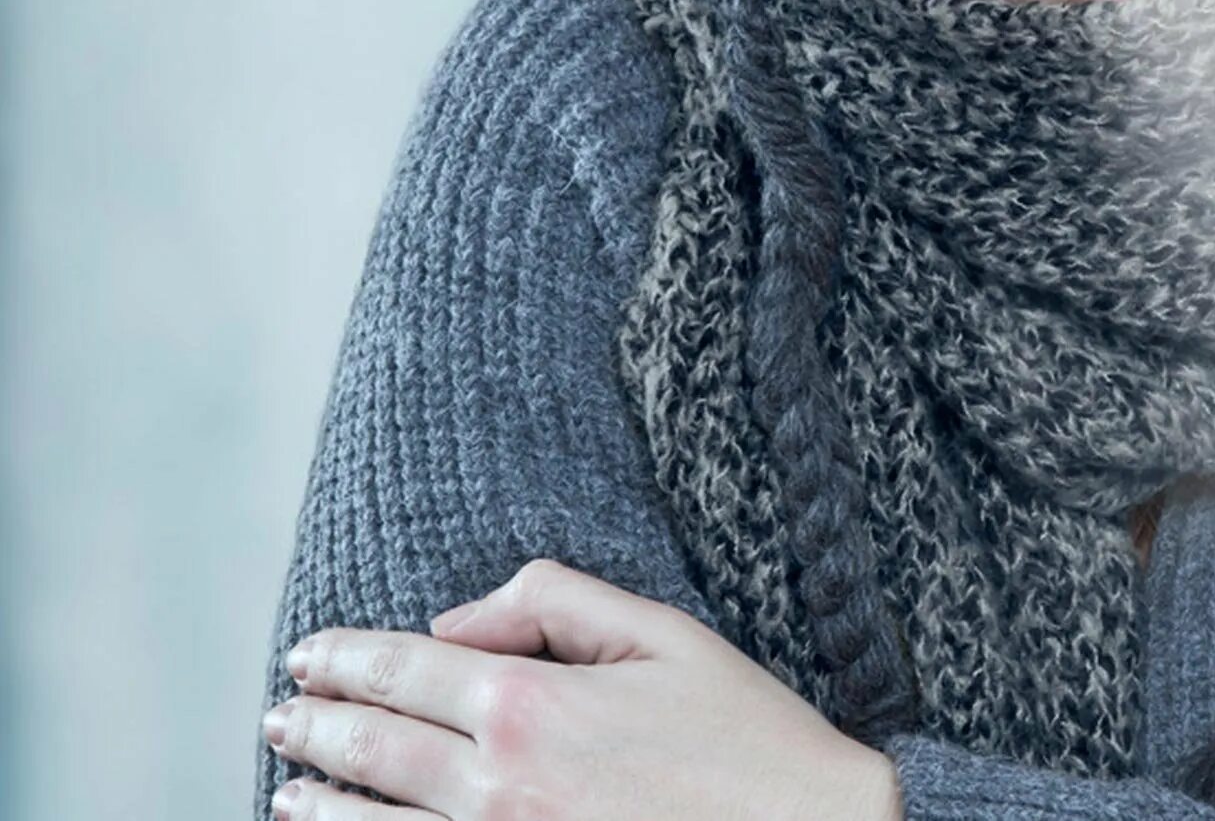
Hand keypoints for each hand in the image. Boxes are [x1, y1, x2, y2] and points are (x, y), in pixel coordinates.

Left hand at [262, 558, 902, 820]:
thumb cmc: (743, 736)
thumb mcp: (662, 632)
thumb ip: (552, 601)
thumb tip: (453, 618)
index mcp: (531, 702)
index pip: (403, 671)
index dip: (342, 659)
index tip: (305, 654)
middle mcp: (499, 783)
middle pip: (374, 749)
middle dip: (317, 726)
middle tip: (283, 714)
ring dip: (321, 805)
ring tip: (288, 791)